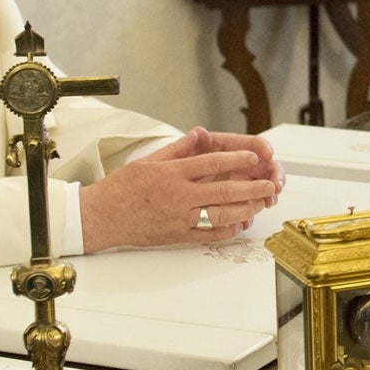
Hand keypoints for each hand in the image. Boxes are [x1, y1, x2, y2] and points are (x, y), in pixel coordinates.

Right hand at [79, 128, 283, 252]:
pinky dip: (228, 230)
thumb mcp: (148, 161)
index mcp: (171, 174)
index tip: (253, 157)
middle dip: (251, 187)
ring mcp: (179, 218)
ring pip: (220, 214)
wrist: (101, 217)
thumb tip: (199, 134)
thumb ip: (177, 149)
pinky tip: (241, 223)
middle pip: (223, 191)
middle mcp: (178, 196)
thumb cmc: (121, 188)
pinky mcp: (177, 236)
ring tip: (261, 203)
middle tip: (269, 184)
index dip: (236, 160)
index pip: (211, 163)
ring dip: (245, 209)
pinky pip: (209, 234)